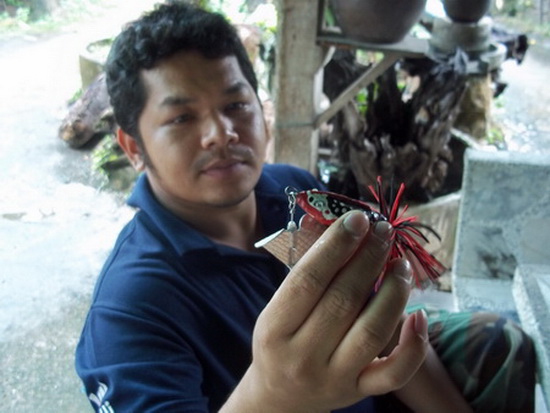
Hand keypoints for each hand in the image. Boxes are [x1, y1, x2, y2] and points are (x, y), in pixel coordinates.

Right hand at [222, 211, 428, 412]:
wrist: (281, 395)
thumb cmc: (280, 341)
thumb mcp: (278, 307)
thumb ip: (307, 272)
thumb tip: (341, 227)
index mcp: (274, 328)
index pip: (308, 280)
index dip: (336, 246)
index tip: (357, 219)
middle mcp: (302, 356)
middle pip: (343, 300)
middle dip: (368, 258)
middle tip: (383, 231)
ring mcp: (334, 377)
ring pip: (373, 331)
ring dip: (393, 291)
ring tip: (401, 263)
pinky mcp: (359, 392)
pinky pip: (394, 373)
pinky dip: (412, 344)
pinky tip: (420, 315)